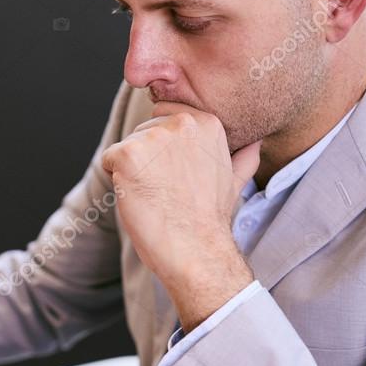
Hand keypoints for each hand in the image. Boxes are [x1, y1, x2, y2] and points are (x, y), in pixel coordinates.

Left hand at [102, 103, 260, 328]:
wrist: (194, 249)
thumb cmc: (208, 219)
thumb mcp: (234, 181)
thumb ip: (243, 157)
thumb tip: (256, 144)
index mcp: (206, 122)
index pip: (166, 117)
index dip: (164, 149)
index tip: (176, 174)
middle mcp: (181, 123)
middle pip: (143, 131)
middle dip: (147, 159)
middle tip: (167, 189)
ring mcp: (153, 137)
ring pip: (125, 146)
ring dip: (132, 172)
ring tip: (156, 194)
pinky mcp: (128, 154)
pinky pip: (108, 160)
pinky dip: (116, 181)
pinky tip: (138, 197)